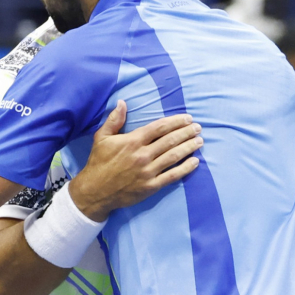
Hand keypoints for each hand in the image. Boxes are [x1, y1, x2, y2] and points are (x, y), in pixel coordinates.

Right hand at [69, 101, 201, 221]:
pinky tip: (195, 162)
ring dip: (189, 147)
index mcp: (132, 141)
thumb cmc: (98, 162)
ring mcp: (148, 171)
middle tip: (198, 128)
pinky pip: (172, 176)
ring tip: (199, 141)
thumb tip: (122, 102)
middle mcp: (142, 155)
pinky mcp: (151, 186)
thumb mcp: (101, 137)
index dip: (176, 121)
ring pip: (174, 156)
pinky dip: (185, 168)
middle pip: (170, 140)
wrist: (94, 191)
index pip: (159, 127)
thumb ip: (114, 119)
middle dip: (186, 132)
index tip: (188, 118)